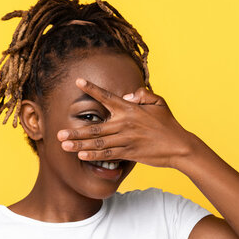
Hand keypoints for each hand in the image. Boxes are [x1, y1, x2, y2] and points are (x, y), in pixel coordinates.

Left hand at [56, 78, 199, 168]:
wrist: (180, 146)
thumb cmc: (168, 124)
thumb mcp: (158, 103)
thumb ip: (142, 94)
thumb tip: (126, 95)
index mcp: (130, 109)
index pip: (107, 96)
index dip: (92, 88)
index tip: (78, 82)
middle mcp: (125, 124)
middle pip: (95, 128)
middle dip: (76, 131)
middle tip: (59, 133)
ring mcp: (126, 140)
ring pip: (98, 143)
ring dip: (80, 145)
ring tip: (64, 145)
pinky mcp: (129, 153)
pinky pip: (108, 155)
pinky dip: (94, 156)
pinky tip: (82, 156)